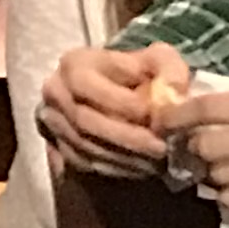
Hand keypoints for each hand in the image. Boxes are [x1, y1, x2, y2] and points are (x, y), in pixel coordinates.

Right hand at [45, 43, 190, 175]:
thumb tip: (174, 89)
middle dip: (126, 137)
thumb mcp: (158, 59)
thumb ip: (169, 69)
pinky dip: (115, 168)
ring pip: (84, 146)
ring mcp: (54, 122)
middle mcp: (55, 93)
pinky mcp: (60, 147)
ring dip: (123, 157)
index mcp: (74, 65)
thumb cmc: (141, 73)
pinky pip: (83, 163)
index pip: (87, 85)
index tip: (151, 114)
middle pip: (85, 121)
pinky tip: (141, 168)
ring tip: (157, 161)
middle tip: (160, 148)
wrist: (122, 93)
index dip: (119, 102)